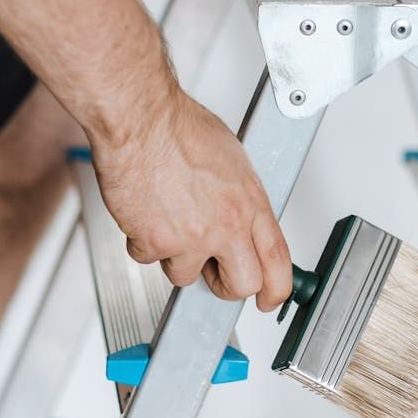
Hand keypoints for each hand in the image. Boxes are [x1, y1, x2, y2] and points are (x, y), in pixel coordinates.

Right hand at [89, 89, 291, 311]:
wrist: (140, 119)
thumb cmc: (178, 127)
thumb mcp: (232, 160)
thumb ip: (240, 197)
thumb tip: (241, 217)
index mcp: (250, 203)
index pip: (278, 260)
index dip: (276, 289)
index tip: (269, 298)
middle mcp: (226, 224)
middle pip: (242, 285)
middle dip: (226, 286)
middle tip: (213, 272)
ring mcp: (192, 237)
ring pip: (186, 276)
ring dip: (174, 256)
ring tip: (167, 220)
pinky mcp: (157, 242)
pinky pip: (148, 258)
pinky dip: (142, 241)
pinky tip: (144, 212)